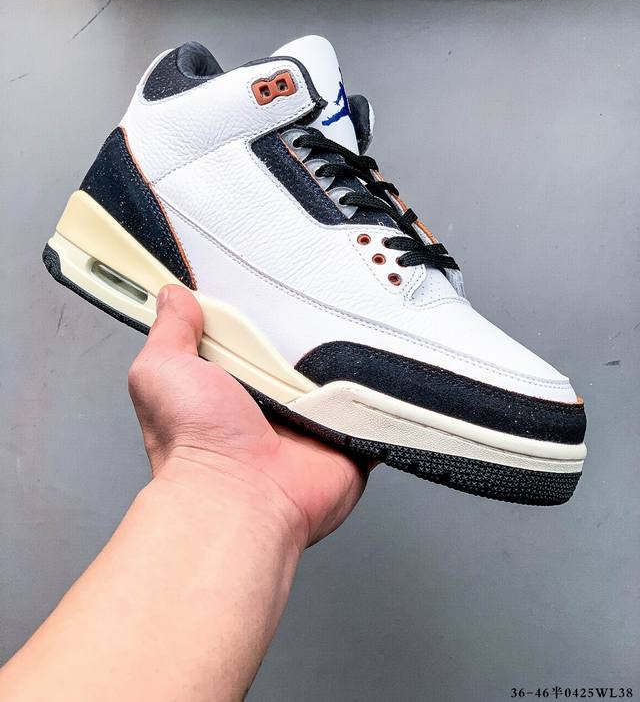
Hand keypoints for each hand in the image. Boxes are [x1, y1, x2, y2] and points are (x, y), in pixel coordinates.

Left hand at [128, 285, 367, 549]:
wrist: (239, 495)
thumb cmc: (194, 441)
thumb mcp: (162, 370)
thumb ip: (170, 332)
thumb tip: (174, 297)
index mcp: (231, 388)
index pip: (251, 339)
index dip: (259, 314)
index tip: (270, 282)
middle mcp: (272, 408)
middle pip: (301, 354)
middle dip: (309, 330)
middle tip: (318, 299)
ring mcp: (313, 425)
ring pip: (341, 376)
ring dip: (348, 356)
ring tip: (355, 322)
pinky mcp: (349, 440)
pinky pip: (374, 408)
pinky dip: (379, 392)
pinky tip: (383, 365)